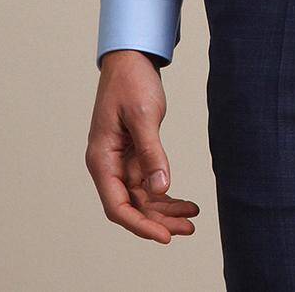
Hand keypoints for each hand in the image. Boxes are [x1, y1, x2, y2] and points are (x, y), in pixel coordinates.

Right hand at [85, 49, 199, 241]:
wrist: (131, 57)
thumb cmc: (131, 81)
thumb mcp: (143, 115)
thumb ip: (151, 152)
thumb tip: (161, 188)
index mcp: (101, 158)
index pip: (117, 206)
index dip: (140, 225)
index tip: (165, 237)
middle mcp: (108, 165)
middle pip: (132, 206)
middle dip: (159, 221)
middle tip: (188, 229)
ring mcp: (121, 161)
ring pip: (142, 198)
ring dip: (165, 210)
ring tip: (192, 218)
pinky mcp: (133, 154)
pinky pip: (148, 183)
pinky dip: (166, 194)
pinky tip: (185, 202)